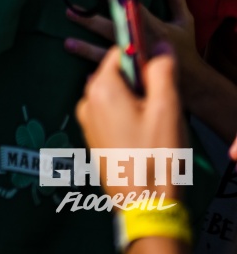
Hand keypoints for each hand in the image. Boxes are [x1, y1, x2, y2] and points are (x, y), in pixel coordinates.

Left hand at [66, 0, 199, 91]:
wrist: (197, 89)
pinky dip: (98, 79)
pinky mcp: (132, 88)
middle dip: (89, 20)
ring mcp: (135, 70)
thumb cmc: (189, 53)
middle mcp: (141, 49)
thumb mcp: (187, 24)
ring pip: (105, 59)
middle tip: (70, 11)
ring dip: (85, 49)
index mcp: (153, 30)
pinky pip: (112, 86)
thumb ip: (176, 1)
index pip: (128, 10)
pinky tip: (85, 75)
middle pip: (110, 32)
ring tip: (67, 43)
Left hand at [76, 45, 185, 199]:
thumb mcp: (166, 109)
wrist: (145, 206)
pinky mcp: (91, 139)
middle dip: (139, 85)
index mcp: (100, 87)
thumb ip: (162, 71)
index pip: (120, 51)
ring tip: (151, 130)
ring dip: (133, 104)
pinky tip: (142, 141)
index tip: (158, 80)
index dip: (143, 60)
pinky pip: (109, 115)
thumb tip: (159, 47)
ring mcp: (86, 121)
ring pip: (115, 96)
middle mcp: (86, 100)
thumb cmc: (155, 157)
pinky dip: (125, 119)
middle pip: (117, 74)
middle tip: (158, 110)